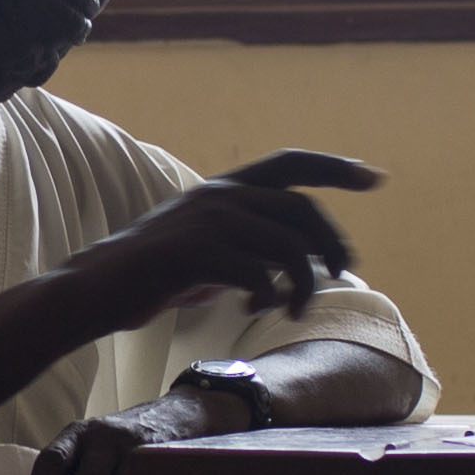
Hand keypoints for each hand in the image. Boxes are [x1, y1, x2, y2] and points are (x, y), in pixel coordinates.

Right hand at [66, 149, 377, 335]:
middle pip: (303, 209)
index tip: (376, 179)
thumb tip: (296, 261)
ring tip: (295, 308)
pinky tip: (256, 310)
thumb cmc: (154, 276)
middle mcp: (220, 195)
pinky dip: (269, 296)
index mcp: (223, 188)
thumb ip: (247, 244)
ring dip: (303, 282)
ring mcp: (208, 221)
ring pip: (288, 245)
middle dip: (332, 243)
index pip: (291, 164)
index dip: (336, 168)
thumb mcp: (208, 250)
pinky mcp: (196, 252)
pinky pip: (259, 274)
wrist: (97, 289)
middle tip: (340, 274)